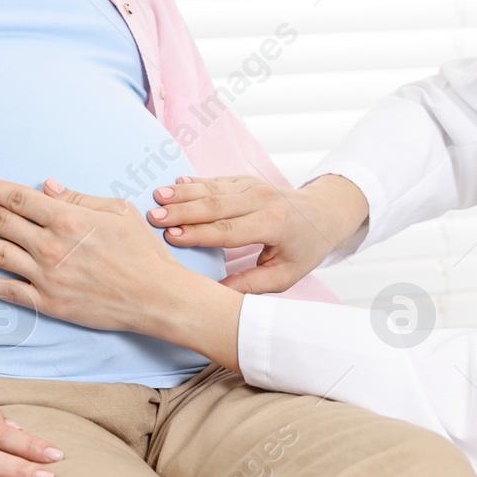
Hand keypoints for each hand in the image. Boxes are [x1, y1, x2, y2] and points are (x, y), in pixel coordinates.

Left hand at [0, 175, 200, 335]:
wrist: (155, 296)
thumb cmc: (142, 250)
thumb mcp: (117, 211)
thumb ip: (79, 199)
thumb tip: (47, 188)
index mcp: (67, 218)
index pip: (18, 198)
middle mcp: (51, 245)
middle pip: (2, 222)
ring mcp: (47, 276)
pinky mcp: (50, 302)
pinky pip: (11, 292)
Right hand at [148, 173, 369, 293]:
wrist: (323, 213)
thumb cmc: (303, 248)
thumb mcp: (284, 275)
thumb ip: (251, 286)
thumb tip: (217, 295)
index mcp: (273, 225)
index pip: (230, 230)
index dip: (199, 233)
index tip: (171, 236)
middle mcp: (262, 200)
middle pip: (215, 205)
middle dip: (182, 210)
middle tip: (153, 216)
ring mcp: (253, 186)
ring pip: (212, 189)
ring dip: (183, 193)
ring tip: (157, 197)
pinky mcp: (246, 181)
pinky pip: (216, 180)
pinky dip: (194, 183)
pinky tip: (174, 184)